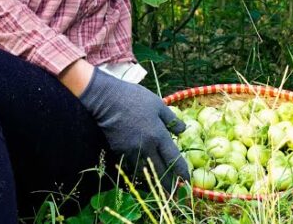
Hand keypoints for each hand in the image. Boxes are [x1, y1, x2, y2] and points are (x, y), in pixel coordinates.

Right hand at [78, 69, 189, 186]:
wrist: (106, 99)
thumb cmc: (134, 98)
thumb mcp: (157, 104)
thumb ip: (171, 119)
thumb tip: (183, 131)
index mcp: (158, 135)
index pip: (173, 159)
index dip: (181, 172)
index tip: (186, 181)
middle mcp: (146, 147)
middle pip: (160, 171)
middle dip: (168, 184)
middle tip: (174, 193)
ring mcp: (131, 150)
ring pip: (145, 171)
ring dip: (153, 180)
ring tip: (159, 186)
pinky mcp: (119, 150)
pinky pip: (132, 165)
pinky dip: (139, 171)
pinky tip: (143, 173)